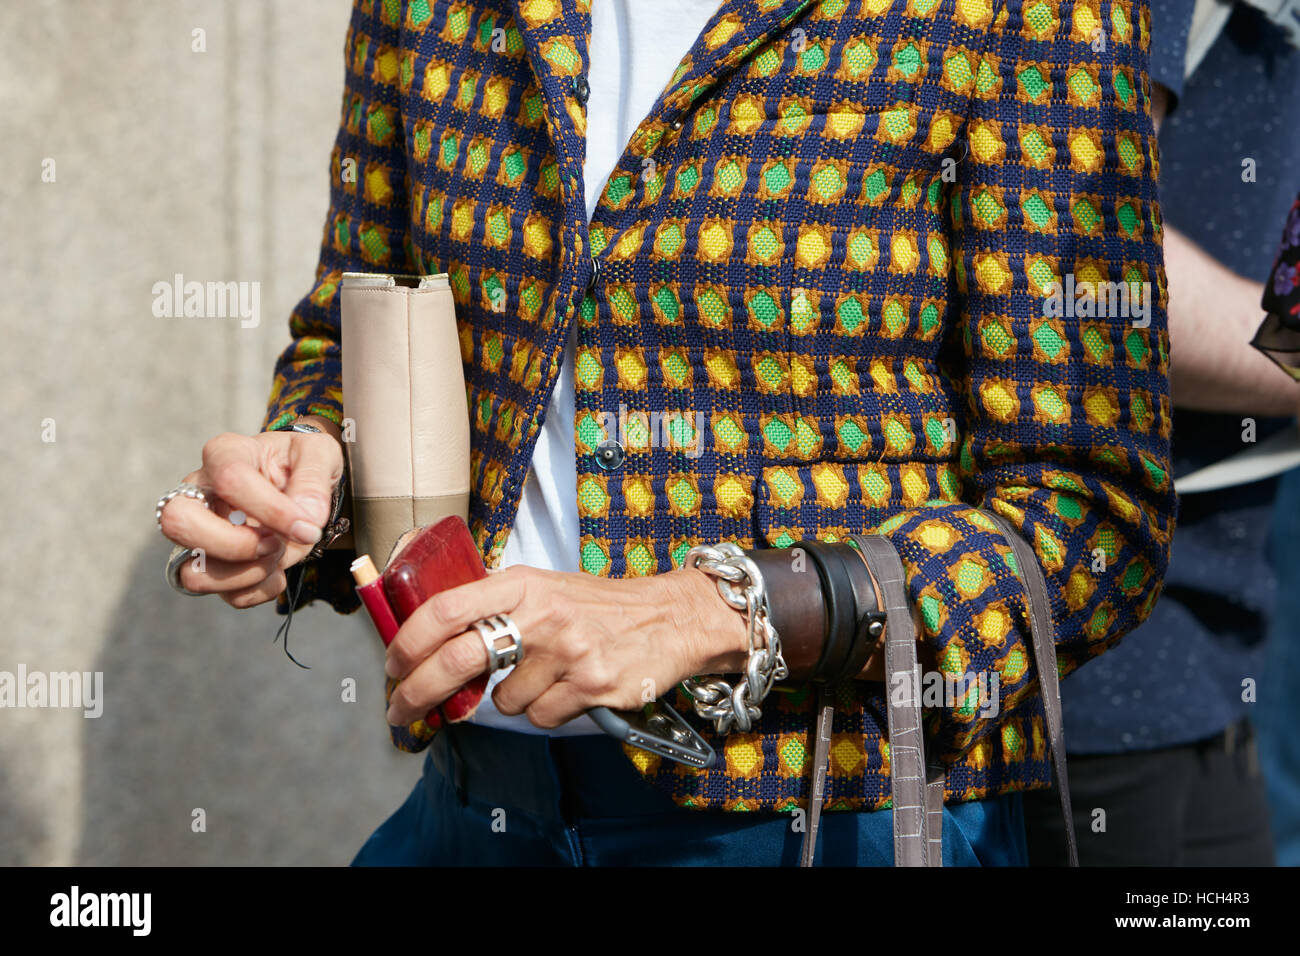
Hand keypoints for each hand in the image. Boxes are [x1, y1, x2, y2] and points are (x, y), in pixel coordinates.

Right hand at [158, 417, 343, 607]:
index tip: (308, 528)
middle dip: (235, 545)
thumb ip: (314, 481)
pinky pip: (223, 593)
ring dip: (247, 574)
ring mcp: (198, 531)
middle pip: (178, 522)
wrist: (298, 481)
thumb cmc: (301, 462)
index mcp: (226, 454)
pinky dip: (257, 590)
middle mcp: (199, 492)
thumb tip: (307, 518)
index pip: (230, 481)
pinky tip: (277, 572)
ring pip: (193, 572)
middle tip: (275, 543)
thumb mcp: (320, 454)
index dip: (273, 512)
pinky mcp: (210, 562)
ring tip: (279, 555)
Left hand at [383, 565, 749, 728]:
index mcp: (522, 582)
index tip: (392, 664)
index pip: (446, 608)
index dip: (409, 640)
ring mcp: (566, 651)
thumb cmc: (598, 606)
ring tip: (547, 676)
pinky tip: (571, 688)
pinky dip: (548, 711)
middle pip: (457, 659)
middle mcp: (541, 613)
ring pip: (504, 701)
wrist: (671, 618)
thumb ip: (494, 602)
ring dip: (516, 699)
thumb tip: (432, 635)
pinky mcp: (590, 686)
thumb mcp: (544, 586)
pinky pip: (540, 718)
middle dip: (418, 693)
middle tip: (400, 710)